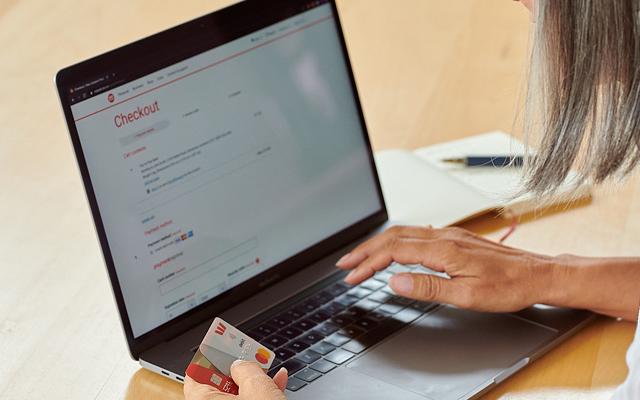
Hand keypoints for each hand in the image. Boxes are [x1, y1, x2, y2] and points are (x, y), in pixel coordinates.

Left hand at [184, 361, 287, 399]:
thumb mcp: (258, 389)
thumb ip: (247, 369)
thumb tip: (241, 363)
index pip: (196, 374)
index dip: (210, 356)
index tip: (221, 344)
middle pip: (216, 385)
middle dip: (234, 368)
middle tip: (246, 353)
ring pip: (235, 397)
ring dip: (252, 380)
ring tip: (267, 367)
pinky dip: (260, 396)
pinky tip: (277, 383)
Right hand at [336, 225, 555, 311]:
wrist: (538, 274)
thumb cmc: (509, 286)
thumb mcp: (467, 295)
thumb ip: (429, 286)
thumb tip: (395, 281)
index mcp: (443, 249)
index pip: (393, 252)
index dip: (368, 263)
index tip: (351, 276)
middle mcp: (443, 236)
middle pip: (392, 237)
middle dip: (364, 250)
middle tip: (344, 265)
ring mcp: (450, 235)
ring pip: (403, 233)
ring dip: (378, 245)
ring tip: (361, 258)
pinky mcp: (455, 239)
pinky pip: (417, 234)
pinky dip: (396, 242)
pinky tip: (394, 249)